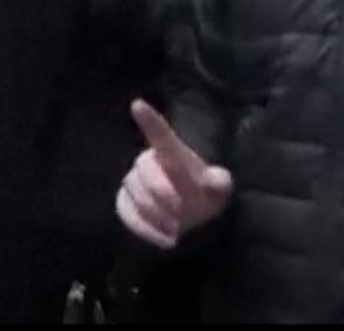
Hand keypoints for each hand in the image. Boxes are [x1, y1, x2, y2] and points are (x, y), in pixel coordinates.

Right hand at [115, 99, 232, 249]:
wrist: (190, 218)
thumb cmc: (204, 196)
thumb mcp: (218, 189)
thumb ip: (220, 183)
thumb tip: (218, 179)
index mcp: (173, 154)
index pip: (161, 136)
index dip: (150, 121)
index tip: (138, 105)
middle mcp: (150, 162)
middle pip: (146, 171)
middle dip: (164, 194)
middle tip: (183, 214)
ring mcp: (134, 181)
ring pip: (136, 194)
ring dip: (158, 215)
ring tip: (177, 227)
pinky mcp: (124, 200)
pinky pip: (126, 211)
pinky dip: (145, 228)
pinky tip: (164, 238)